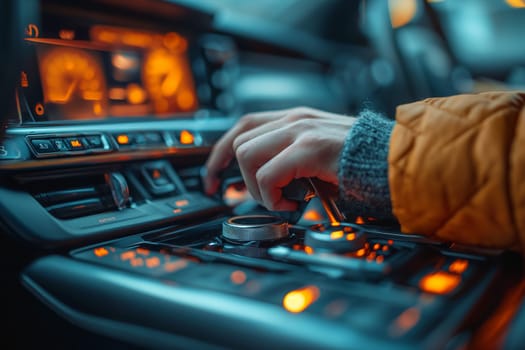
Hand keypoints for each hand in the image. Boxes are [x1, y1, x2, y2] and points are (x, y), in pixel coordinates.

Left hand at [203, 107, 355, 210]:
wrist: (398, 162)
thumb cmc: (362, 165)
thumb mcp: (318, 157)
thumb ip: (290, 161)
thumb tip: (262, 183)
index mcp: (296, 120)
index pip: (243, 127)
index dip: (220, 153)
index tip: (212, 177)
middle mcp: (295, 120)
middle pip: (239, 141)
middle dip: (231, 174)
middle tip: (240, 197)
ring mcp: (302, 131)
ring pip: (248, 156)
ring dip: (257, 188)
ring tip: (279, 200)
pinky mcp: (310, 149)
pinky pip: (268, 175)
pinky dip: (271, 196)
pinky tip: (289, 204)